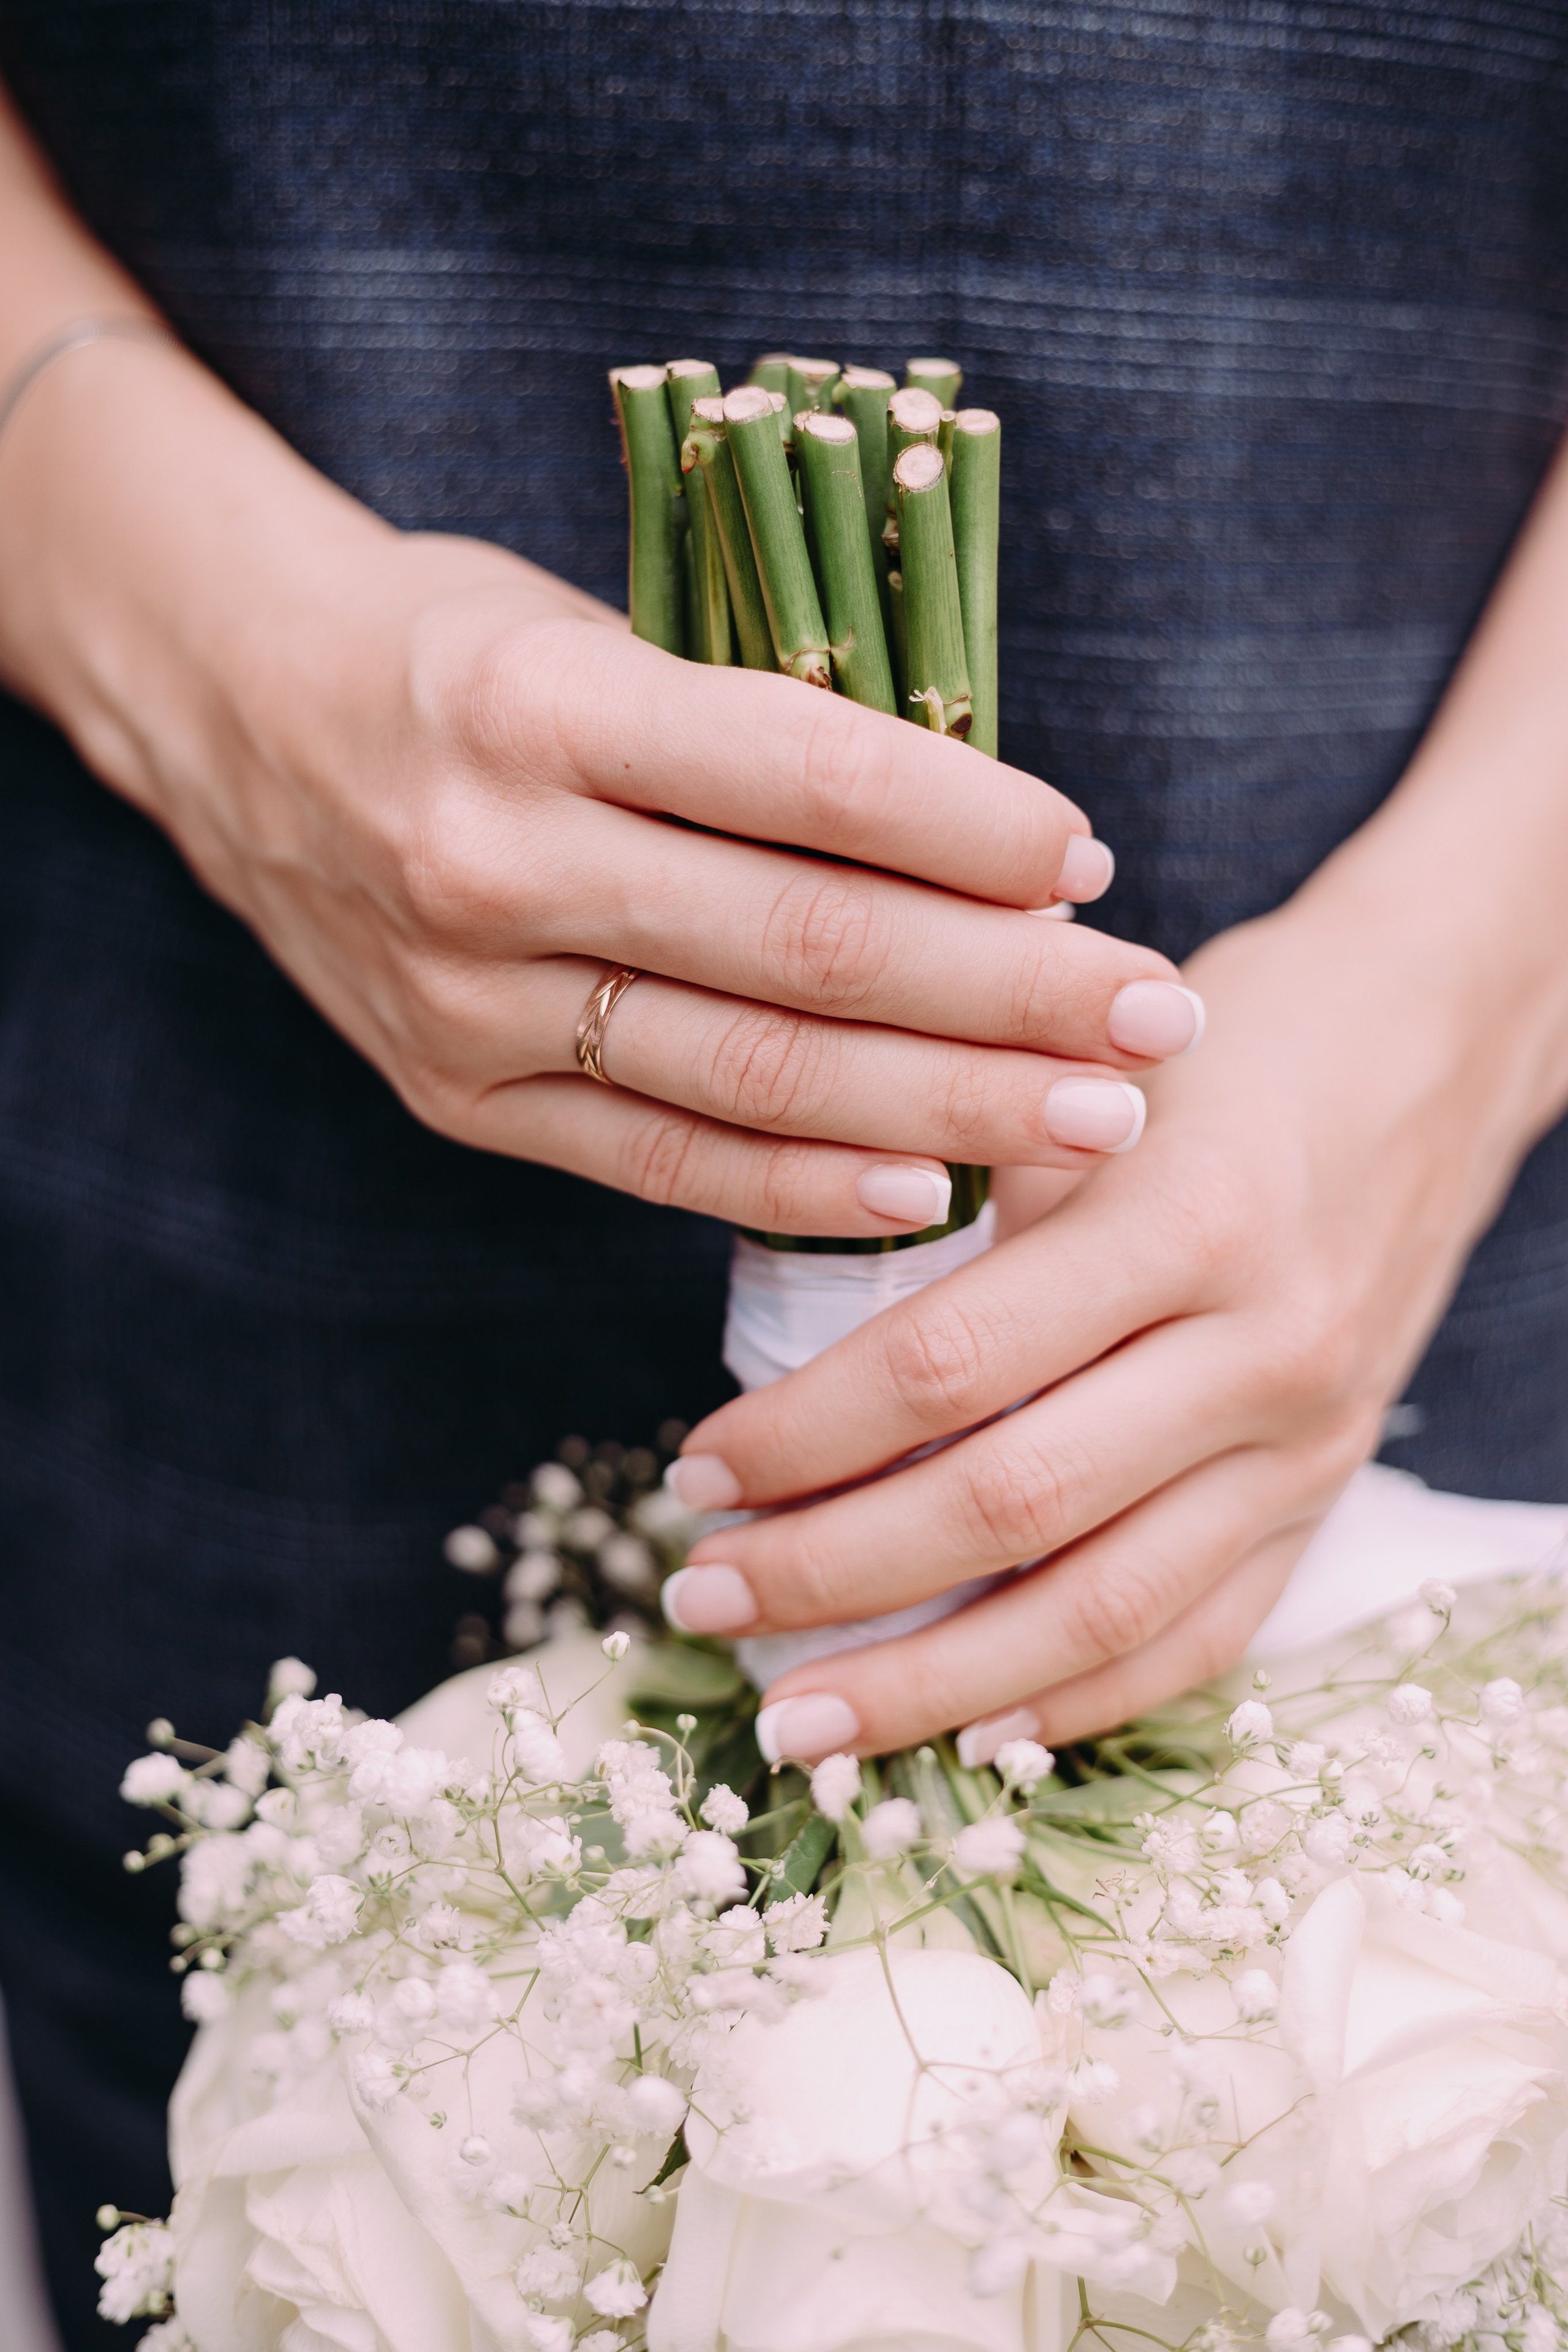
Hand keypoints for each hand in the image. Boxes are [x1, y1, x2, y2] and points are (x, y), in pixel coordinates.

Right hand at [0, 327, 1202, 1237]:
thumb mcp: (598, 631)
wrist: (238, 714)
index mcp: (541, 705)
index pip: (807, 775)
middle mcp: (494, 860)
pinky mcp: (455, 1095)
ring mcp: (465, 999)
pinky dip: (799, 1181)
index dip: (970, 827)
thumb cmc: (459, 652)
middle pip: (806, 950)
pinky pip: (657, 1155)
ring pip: (749, 1073)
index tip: (1093, 862)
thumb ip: (763, 737)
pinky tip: (925, 1193)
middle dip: (1008, 994)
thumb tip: (993, 852)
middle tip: (1154, 1021)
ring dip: (945, 1107)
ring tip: (1095, 1120)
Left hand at [664, 834, 1567, 1751]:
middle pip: (1010, 1507)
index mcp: (1184, 1220)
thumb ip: (956, 1192)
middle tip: (699, 1599)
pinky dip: (1073, 1698)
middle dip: (831, 1575)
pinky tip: (963, 1731)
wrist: (1425, 1062)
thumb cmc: (1227, 1048)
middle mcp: (1258, 1349)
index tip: (692, 1470)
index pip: (951, 1363)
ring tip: (798, 1718)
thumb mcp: (1090, 1079)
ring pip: (1100, 1610)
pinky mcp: (1323, 1499)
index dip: (803, 1434)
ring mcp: (1302, 1444)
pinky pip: (1198, 1637)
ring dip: (930, 1684)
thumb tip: (778, 1333)